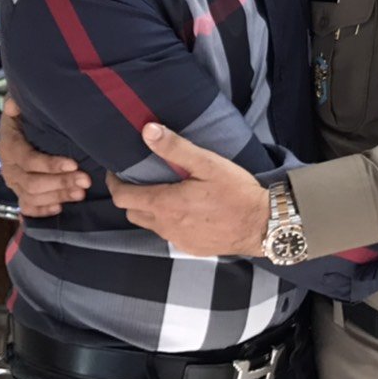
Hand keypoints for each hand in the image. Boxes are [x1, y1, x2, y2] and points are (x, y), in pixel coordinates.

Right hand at [0, 97, 89, 216]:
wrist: (19, 128)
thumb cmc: (26, 116)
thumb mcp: (21, 106)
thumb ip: (18, 103)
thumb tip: (14, 103)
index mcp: (9, 145)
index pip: (28, 159)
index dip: (50, 164)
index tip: (73, 164)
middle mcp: (9, 167)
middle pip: (32, 182)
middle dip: (60, 183)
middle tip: (85, 181)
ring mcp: (14, 183)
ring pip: (33, 197)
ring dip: (57, 196)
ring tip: (80, 193)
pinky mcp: (20, 193)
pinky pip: (28, 208)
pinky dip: (42, 211)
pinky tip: (60, 208)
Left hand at [105, 124, 268, 257]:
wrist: (263, 225)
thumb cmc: (236, 192)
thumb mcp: (207, 163)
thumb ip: (174, 148)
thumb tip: (147, 131)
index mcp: (165, 204)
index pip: (122, 198)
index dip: (115, 184)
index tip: (117, 172)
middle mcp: (166, 226)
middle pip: (133, 213)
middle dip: (130, 197)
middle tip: (141, 180)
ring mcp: (178, 240)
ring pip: (151, 225)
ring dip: (150, 210)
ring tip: (165, 192)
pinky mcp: (191, 248)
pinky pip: (170, 234)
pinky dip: (170, 222)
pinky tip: (187, 210)